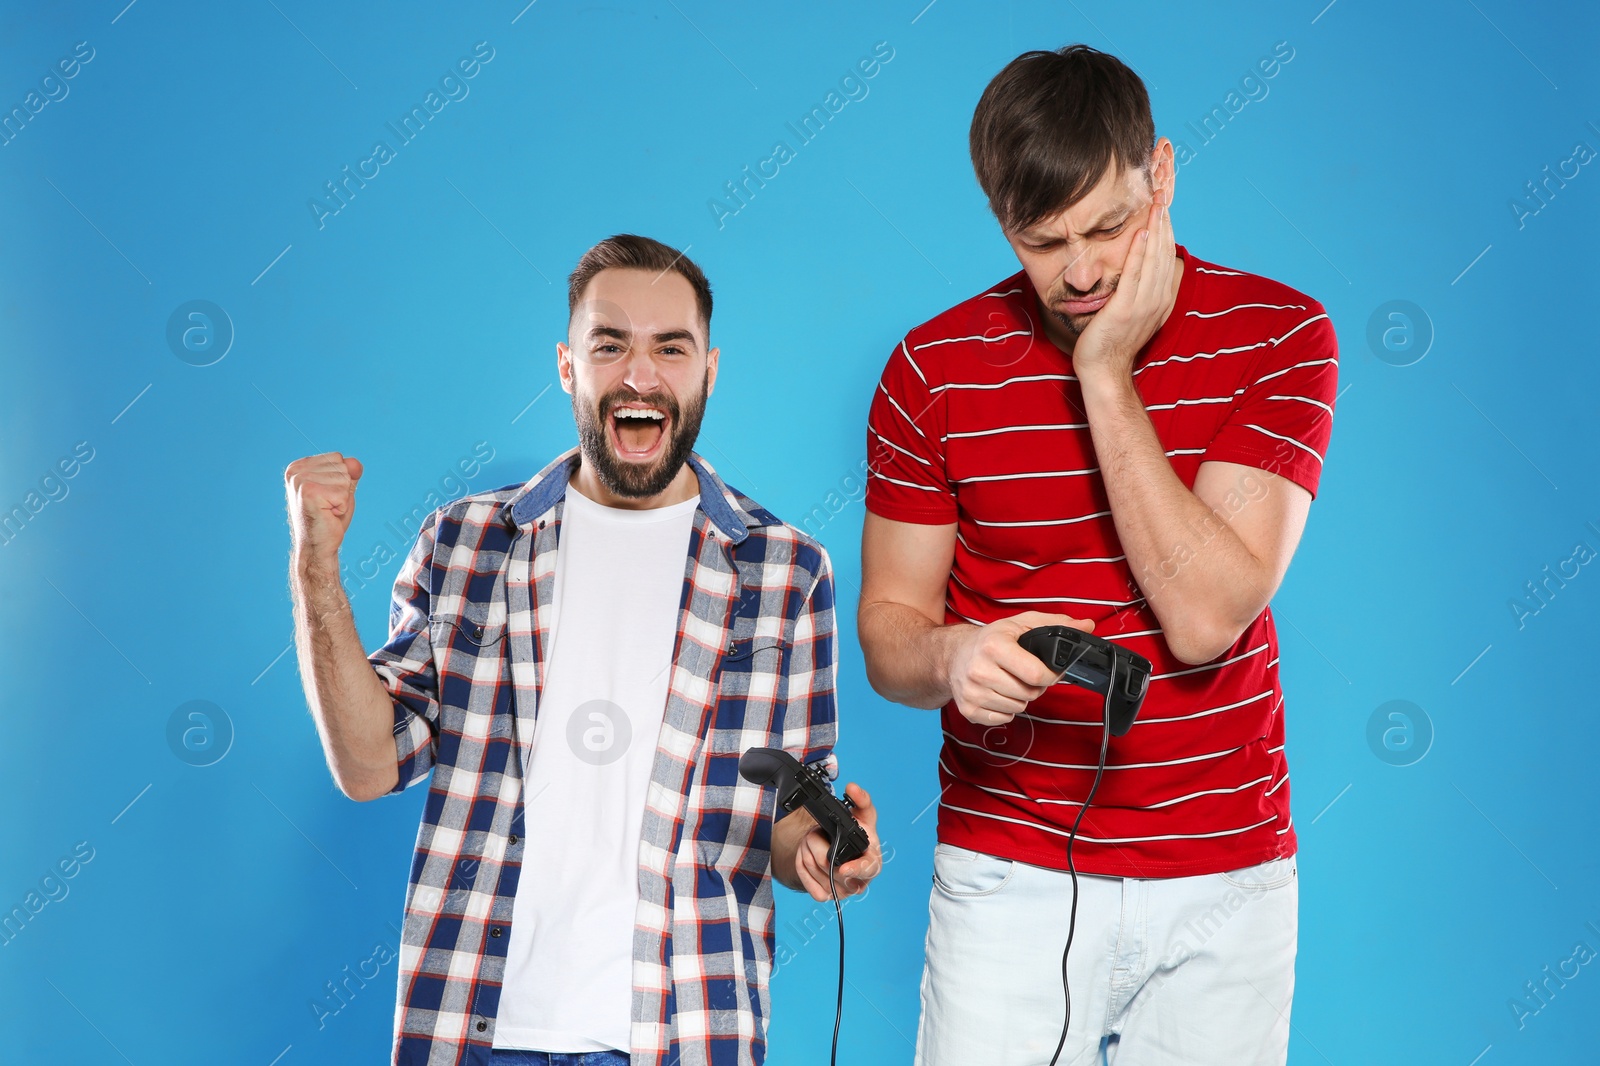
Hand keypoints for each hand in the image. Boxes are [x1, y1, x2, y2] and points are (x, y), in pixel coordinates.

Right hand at [285, 452, 362, 568]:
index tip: (327, 496)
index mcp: (299, 466)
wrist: (317, 546)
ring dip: (343, 499)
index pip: (337, 458)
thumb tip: (355, 463)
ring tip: (327, 510)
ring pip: (344, 479)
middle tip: (328, 506)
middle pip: (342, 466)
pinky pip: (343, 493)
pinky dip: (342, 507)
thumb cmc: (329, 518)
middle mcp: (295, 471)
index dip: (340, 480)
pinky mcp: (309, 492)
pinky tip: (328, 515)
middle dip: (343, 489)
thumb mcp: (342, 488)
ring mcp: (300, 481)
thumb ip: (349, 472)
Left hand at [793, 783, 881, 901]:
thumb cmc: (856, 835)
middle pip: (830, 865)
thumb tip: (853, 788)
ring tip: (813, 841)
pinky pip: (807, 882)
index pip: (867, 870)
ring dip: (807, 850)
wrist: (838, 851)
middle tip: (816, 832)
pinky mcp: (825, 895)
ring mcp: (841, 891)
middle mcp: (859, 881)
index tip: (843, 868)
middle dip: (817, 843)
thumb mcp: (863, 816)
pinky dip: (802, 865)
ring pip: (815, 869)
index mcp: (873, 862)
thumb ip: (861, 800)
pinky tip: (808, 856)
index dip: (855, 870)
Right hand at [947, 611, 1094, 725]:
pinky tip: (999, 693)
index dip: (1051, 676)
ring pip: (1018, 708)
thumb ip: (1056, 624)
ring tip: (1010, 682)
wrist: (953, 655)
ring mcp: (972, 692)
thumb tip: (1087, 625)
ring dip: (1020, 698)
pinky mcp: (968, 710)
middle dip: (1034, 686)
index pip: (1037, 675)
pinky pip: (1003, 719)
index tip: (1050, 671)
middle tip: (1025, 674)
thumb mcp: (1021, 624)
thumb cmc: (990, 640)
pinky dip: (1006, 710)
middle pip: (1029, 694)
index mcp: (994, 646)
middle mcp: (979, 670)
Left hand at [1072, 183, 1177, 382]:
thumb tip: (1139, 270)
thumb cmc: (1111, 342)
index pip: (1167, 257)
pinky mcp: (1126, 309)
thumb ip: (1140, 292)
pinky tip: (1141, 233)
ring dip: (1156, 229)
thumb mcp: (1132, 313)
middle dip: (1164, 222)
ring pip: (1154, 260)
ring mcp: (1143, 305)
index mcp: (1160, 300)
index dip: (1167, 230)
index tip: (1163, 207)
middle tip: (1162, 194)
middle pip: (1165, 253)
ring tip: (1156, 204)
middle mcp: (1157, 300)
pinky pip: (1135, 275)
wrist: (1103, 370)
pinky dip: (1140, 253)